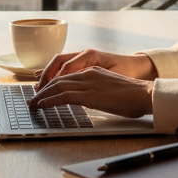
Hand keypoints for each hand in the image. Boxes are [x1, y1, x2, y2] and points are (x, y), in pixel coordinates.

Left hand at [28, 66, 153, 119]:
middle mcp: (88, 74)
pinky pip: (62, 96)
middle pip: (58, 79)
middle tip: (33, 99)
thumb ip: (99, 91)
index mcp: (94, 71)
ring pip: (57, 86)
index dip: (53, 84)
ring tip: (32, 104)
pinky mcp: (88, 95)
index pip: (67, 76)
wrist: (144, 94)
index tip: (43, 92)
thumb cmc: (133, 96)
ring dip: (42, 95)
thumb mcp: (112, 89)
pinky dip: (49, 100)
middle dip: (43, 89)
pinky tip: (41, 106)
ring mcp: (87, 83)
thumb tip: (92, 100)